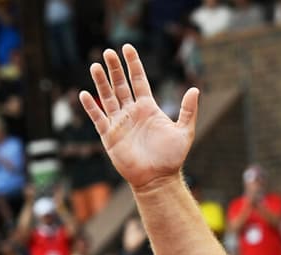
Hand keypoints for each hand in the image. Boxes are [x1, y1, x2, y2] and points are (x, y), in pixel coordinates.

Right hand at [80, 45, 200, 192]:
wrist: (158, 179)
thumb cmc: (171, 158)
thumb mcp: (184, 132)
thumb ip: (188, 110)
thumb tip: (195, 89)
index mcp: (148, 108)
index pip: (138, 80)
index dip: (133, 64)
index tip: (127, 48)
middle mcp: (132, 112)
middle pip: (120, 85)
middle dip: (114, 68)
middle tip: (108, 52)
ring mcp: (119, 123)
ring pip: (107, 97)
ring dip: (101, 82)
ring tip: (95, 65)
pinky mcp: (109, 136)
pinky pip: (98, 118)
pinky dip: (91, 107)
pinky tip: (84, 94)